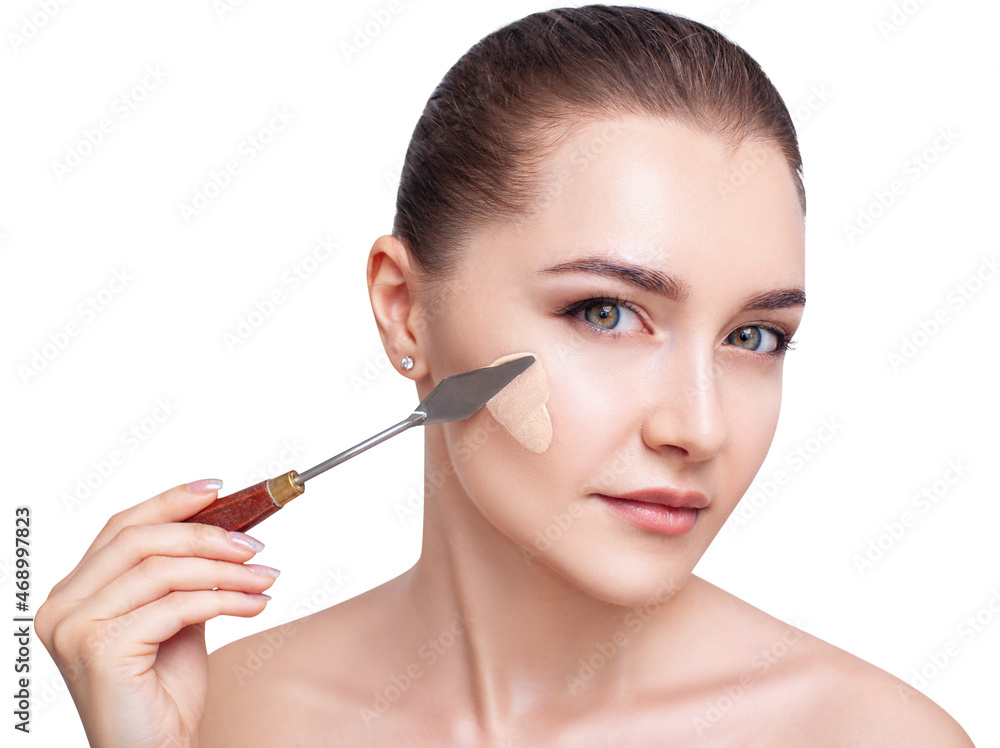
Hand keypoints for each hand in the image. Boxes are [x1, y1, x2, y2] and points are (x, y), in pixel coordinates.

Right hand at [35, 480, 279, 747]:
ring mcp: (75, 627)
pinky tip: (254, 605)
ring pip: (162, 570)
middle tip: (255, 547)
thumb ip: (184, 574)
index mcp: (75, 592)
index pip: (122, 527)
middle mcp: (63, 606)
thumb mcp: (176, 616)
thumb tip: (229, 528)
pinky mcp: (100, 649)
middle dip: (207, 535)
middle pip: (140, 540)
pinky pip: (175, 606)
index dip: (171, 501)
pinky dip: (223, 599)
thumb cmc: (163, 691)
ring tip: (265, 579)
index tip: (219, 489)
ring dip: (225, 570)